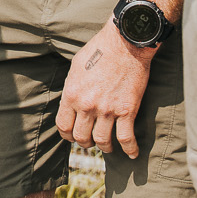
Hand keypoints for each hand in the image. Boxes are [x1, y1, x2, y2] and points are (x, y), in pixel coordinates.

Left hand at [57, 26, 155, 157]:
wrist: (125, 43)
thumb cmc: (99, 50)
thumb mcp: (76, 68)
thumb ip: (73, 88)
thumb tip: (71, 102)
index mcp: (71, 95)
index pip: (63, 126)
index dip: (68, 135)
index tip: (73, 136)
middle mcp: (86, 106)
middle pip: (81, 137)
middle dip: (85, 142)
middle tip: (91, 141)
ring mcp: (107, 109)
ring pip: (102, 141)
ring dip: (105, 147)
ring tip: (108, 147)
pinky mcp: (127, 110)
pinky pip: (127, 137)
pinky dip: (130, 149)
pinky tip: (133, 154)